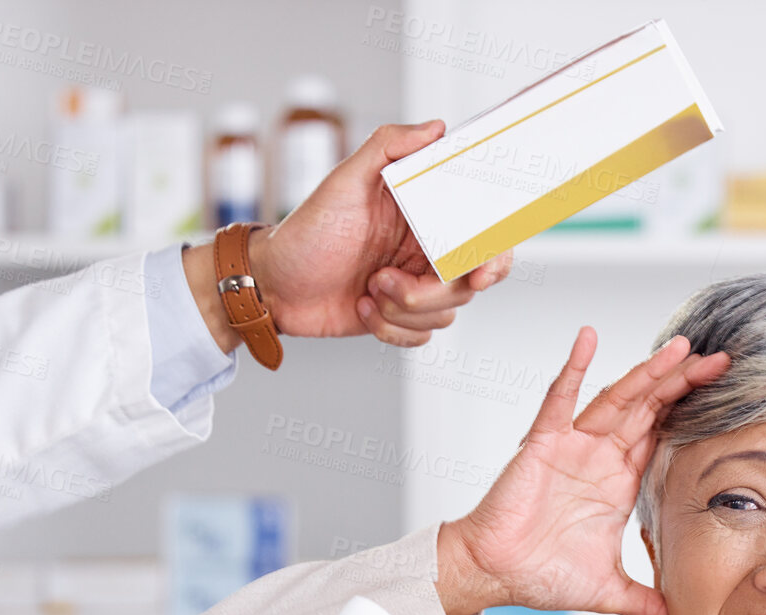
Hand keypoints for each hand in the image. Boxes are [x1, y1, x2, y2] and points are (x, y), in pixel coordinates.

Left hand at [185, 120, 514, 350]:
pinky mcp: (401, 318)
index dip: (493, 258)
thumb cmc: (306, 230)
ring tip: (367, 288)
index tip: (479, 273)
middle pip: (466, 284)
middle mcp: (426, 252)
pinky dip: (392, 329)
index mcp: (424, 217)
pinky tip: (363, 307)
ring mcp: (415, 287)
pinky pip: (423, 338)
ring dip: (402, 309)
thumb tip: (436, 127)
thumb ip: (388, 146)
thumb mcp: (344, 181)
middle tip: (384, 278)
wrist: (272, 283)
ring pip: (445, 315)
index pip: (482, 237)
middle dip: (427, 292)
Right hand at [435, 327, 729, 614]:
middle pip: (650, 409)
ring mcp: (573, 446)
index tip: (727, 393)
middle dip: (683, 384)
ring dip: (647, 373)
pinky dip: (574, 368)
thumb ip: (647, 603)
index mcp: (619, 482)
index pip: (663, 436)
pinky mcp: (542, 444)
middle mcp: (601, 457)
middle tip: (719, 359)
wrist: (496, 576)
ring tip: (678, 348)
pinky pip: (559, 400)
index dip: (692, 414)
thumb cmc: (542, 575)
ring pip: (617, 400)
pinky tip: (588, 339)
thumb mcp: (610, 590)